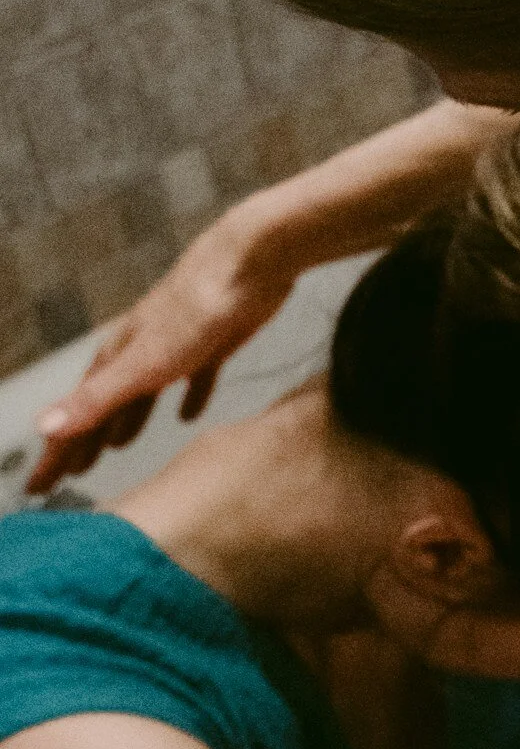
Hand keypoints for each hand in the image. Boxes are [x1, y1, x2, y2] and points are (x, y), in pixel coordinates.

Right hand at [26, 210, 293, 490]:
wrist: (250, 262)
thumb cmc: (195, 312)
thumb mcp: (143, 365)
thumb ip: (97, 398)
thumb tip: (43, 427)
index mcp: (117, 357)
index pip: (77, 415)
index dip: (57, 453)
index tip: (39, 485)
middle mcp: (139, 349)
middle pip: (105, 404)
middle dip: (85, 440)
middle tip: (70, 475)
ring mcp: (176, 344)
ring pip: (143, 391)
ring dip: (128, 420)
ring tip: (119, 448)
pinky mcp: (214, 341)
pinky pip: (194, 377)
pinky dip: (188, 398)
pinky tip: (190, 415)